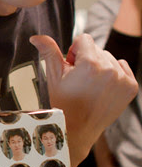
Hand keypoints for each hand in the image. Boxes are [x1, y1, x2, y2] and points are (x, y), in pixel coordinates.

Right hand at [30, 33, 137, 166]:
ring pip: (109, 58)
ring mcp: (122, 79)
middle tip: (79, 80)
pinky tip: (102, 88)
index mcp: (90, 64)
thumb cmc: (63, 103)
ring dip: (100, 67)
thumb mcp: (53, 76)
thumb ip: (49, 52)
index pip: (84, 39)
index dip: (74, 52)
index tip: (71, 68)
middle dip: (87, 60)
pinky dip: (114, 74)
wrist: (78, 129)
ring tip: (90, 86)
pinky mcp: (131, 87)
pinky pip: (123, 68)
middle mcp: (109, 69)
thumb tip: (36, 37)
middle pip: (97, 49)